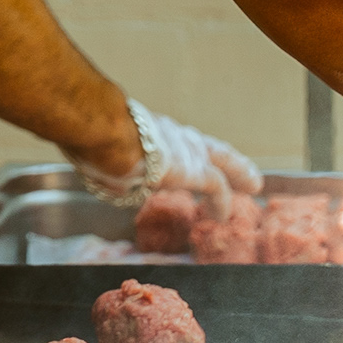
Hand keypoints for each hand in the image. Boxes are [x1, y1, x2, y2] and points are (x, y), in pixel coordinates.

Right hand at [78, 101, 262, 209]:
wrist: (103, 131)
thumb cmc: (90, 136)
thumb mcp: (94, 148)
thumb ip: (100, 158)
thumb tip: (93, 168)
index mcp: (146, 127)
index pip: (171, 139)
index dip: (182, 148)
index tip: (188, 155)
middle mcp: (170, 133)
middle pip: (204, 145)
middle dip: (223, 156)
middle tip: (239, 166)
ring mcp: (185, 149)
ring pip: (220, 161)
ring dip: (237, 172)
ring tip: (251, 184)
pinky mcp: (194, 170)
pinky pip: (216, 187)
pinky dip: (221, 201)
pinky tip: (223, 215)